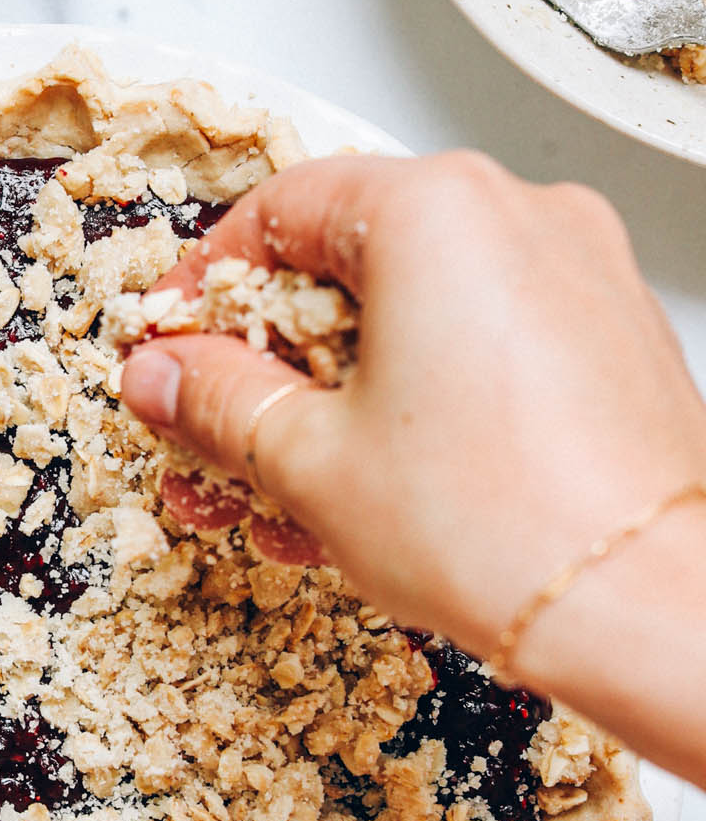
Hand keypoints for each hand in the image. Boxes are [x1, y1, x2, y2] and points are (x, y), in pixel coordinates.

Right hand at [120, 152, 705, 779]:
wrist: (652, 610)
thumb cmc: (508, 531)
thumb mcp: (309, 463)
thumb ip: (218, 399)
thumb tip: (167, 374)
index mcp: (436, 209)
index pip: (278, 211)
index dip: (206, 288)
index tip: (174, 347)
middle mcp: (520, 217)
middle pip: (350, 266)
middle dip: (270, 363)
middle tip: (217, 431)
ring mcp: (579, 276)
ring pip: (416, 316)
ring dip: (337, 397)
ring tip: (286, 490)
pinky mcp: (612, 340)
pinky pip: (483, 348)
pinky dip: (418, 403)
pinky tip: (375, 489)